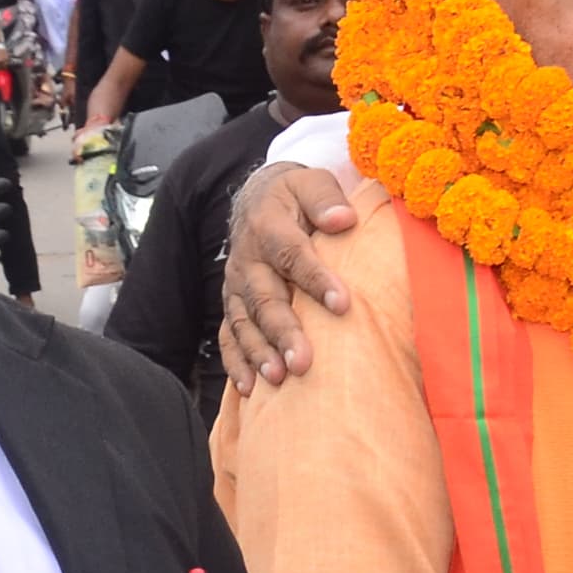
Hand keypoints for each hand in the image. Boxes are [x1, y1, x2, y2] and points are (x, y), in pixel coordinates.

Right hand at [220, 165, 361, 384]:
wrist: (258, 200)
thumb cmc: (297, 197)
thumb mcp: (311, 183)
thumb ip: (325, 198)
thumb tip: (343, 219)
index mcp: (269, 227)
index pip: (293, 255)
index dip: (316, 279)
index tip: (343, 304)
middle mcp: (247, 260)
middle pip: (265, 299)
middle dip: (284, 332)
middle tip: (304, 362)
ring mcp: (236, 286)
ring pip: (245, 323)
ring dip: (259, 353)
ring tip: (278, 379)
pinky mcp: (233, 305)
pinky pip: (229, 336)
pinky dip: (236, 363)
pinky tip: (249, 390)